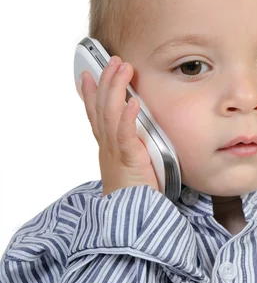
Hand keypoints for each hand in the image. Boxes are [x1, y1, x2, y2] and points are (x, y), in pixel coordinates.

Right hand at [81, 56, 159, 195]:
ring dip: (115, 90)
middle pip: (100, 109)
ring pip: (109, 115)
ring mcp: (115, 153)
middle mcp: (107, 148)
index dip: (91, 95)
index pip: (96, 116)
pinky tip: (132, 101)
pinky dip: (127, 117)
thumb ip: (134, 149)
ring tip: (122, 69)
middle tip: (112, 61)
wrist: (131, 220)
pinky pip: (125, 135)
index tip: (88, 76)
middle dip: (105, 82)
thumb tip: (143, 135)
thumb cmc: (135, 196)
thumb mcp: (132, 166)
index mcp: (107, 149)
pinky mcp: (128, 161)